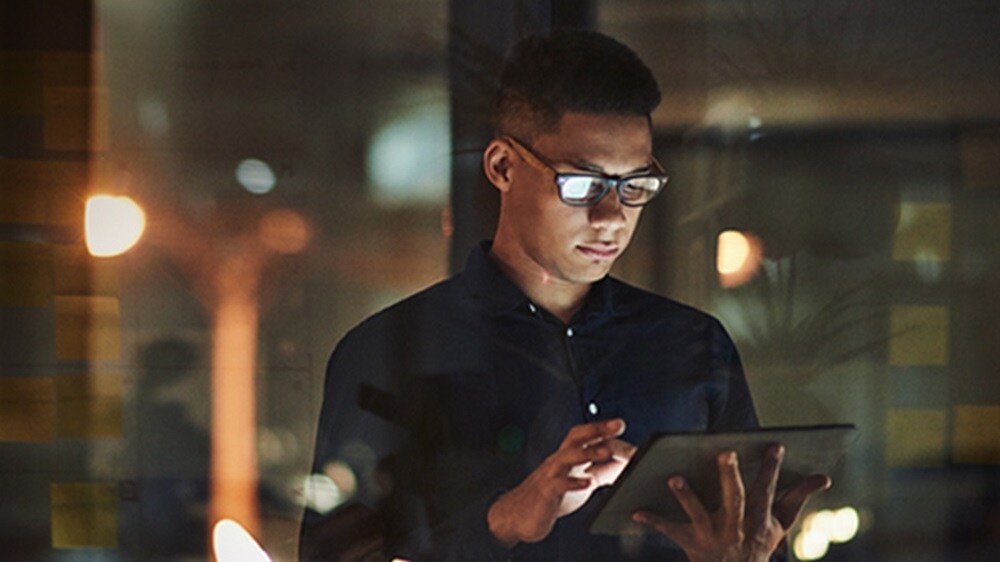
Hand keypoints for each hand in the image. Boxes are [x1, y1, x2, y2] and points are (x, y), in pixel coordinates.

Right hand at [487, 419, 633, 546]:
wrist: (516, 515)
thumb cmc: (550, 496)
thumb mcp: (579, 481)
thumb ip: (600, 472)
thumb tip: (624, 463)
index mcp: (567, 457)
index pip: (584, 437)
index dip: (601, 429)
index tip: (620, 424)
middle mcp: (558, 461)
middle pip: (576, 438)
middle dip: (597, 430)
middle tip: (618, 425)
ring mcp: (550, 475)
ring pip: (567, 457)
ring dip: (588, 452)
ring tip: (607, 451)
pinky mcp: (545, 493)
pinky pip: (558, 484)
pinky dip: (572, 482)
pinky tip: (587, 483)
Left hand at [632, 445, 830, 561]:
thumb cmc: (758, 544)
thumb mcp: (781, 525)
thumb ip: (799, 497)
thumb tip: (824, 476)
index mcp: (759, 519)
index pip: (767, 491)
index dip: (771, 470)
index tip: (773, 445)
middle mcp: (736, 526)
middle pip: (733, 499)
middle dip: (729, 477)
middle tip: (725, 452)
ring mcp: (712, 535)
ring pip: (698, 513)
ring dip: (686, 496)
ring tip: (673, 477)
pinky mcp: (690, 542)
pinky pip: (669, 530)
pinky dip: (653, 520)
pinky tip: (635, 510)